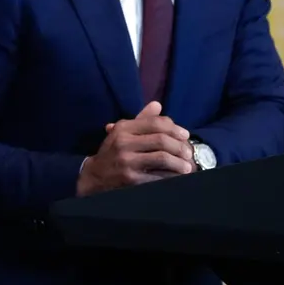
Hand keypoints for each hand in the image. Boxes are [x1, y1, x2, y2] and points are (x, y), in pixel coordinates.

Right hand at [77, 101, 193, 195]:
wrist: (94, 176)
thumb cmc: (112, 152)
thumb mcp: (122, 133)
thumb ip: (141, 120)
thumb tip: (157, 105)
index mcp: (123, 128)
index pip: (155, 123)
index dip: (174, 128)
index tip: (185, 135)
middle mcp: (123, 143)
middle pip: (161, 140)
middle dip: (180, 147)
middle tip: (189, 153)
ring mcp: (127, 162)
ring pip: (162, 158)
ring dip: (179, 163)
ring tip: (187, 167)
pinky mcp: (130, 179)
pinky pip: (157, 177)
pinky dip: (171, 177)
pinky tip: (177, 178)